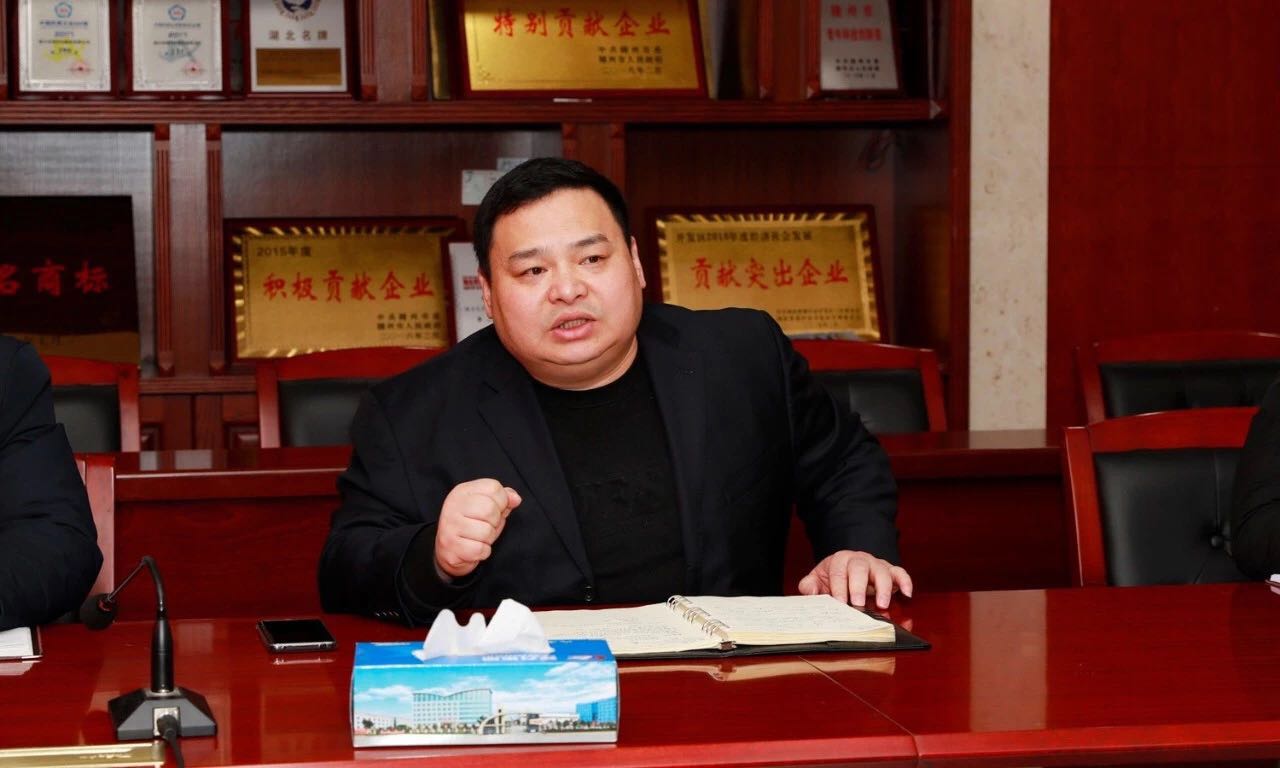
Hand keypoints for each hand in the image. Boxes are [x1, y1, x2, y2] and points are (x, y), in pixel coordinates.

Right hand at [435, 479, 520, 578]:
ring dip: (489, 539)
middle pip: (490, 510)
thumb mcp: (488, 507)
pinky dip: (483, 552)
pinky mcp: (451, 546)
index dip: (502, 501)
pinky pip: (480, 550)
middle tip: (486, 526)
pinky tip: (474, 547)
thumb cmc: (472, 526)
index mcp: (463, 491)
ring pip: (486, 532)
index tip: (495, 510)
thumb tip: (515, 499)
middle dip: (495, 522)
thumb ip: (503, 499)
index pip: (493, 488)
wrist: (449, 550)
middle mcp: (453, 505)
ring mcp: (450, 526)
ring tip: (479, 537)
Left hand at [798, 550, 912, 608]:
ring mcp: (876, 564)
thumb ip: (810, 585)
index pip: (838, 573)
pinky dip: (905, 582)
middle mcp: (859, 559)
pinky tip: (906, 594)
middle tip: (858, 604)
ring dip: (882, 588)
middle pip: (860, 569)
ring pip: (882, 571)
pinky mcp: (890, 571)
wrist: (848, 566)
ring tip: (882, 604)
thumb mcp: (818, 579)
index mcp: (840, 560)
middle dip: (858, 587)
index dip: (838, 588)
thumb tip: (810, 591)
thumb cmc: (833, 576)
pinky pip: (900, 573)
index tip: (839, 603)